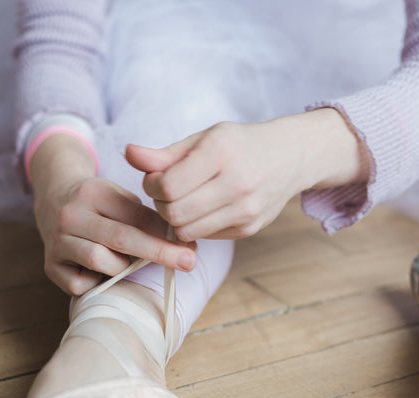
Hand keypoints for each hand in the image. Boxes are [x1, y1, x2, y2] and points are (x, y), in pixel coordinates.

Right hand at [30, 134, 196, 295]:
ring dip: (121, 266)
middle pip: (121, 239)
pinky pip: (82, 285)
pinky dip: (97, 281)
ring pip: (100, 262)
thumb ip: (147, 219)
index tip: (191, 248)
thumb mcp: (121, 199)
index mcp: (91, 192)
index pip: (136, 217)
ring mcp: (56, 241)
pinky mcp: (50, 266)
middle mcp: (70, 215)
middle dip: (158, 253)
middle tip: (187, 262)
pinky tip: (99, 270)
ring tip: (123, 260)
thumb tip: (181, 244)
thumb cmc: (98, 206)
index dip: (165, 236)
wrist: (53, 202)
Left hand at [125, 109, 369, 242]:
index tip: (157, 177)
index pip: (168, 186)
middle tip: (167, 191)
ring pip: (186, 231)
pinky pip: (205, 236)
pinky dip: (196, 225)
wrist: (290, 157)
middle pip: (173, 213)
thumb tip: (128, 154)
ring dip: (175, 219)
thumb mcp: (203, 139)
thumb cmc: (239, 145)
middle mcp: (237, 183)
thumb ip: (164, 154)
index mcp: (221, 152)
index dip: (152, 185)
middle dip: (160, 204)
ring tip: (183, 200)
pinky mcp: (249, 229)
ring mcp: (246, 210)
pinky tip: (204, 208)